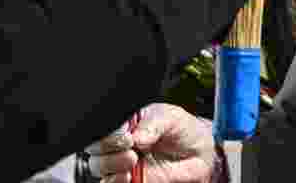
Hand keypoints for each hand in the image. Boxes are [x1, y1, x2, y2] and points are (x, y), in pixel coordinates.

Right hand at [86, 105, 219, 182]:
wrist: (199, 153)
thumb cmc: (183, 130)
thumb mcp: (171, 118)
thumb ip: (153, 124)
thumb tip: (136, 135)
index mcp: (126, 122)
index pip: (104, 126)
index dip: (110, 132)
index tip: (126, 136)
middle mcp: (119, 143)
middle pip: (96, 148)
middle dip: (108, 148)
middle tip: (130, 147)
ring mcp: (122, 163)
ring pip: (99, 166)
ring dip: (111, 165)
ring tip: (133, 161)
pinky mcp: (129, 179)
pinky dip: (114, 181)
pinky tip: (128, 176)